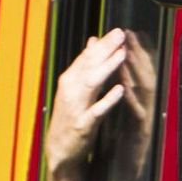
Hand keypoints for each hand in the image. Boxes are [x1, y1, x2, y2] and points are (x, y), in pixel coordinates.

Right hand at [44, 28, 154, 180]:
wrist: (59, 149)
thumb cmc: (70, 116)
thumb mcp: (75, 88)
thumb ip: (85, 65)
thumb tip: (93, 40)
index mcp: (69, 80)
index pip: (86, 57)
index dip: (102, 44)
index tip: (117, 31)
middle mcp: (70, 90)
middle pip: (89, 65)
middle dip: (106, 49)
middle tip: (121, 35)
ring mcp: (76, 107)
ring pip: (92, 83)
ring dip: (107, 67)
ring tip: (122, 54)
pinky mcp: (83, 125)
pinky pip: (97, 110)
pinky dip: (108, 99)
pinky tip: (120, 89)